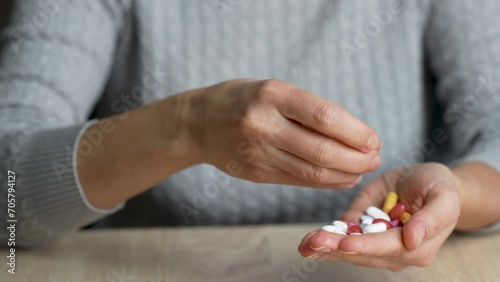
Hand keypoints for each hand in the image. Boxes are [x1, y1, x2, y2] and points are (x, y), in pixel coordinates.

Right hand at [185, 79, 380, 187]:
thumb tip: (354, 134)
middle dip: (357, 158)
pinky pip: (300, 181)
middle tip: (375, 157)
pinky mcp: (257, 174)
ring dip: (346, 173)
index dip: (355, 132)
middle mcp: (263, 125)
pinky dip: (327, 182)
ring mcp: (258, 153)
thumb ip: (307, 109)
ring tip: (363, 168)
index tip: (373, 139)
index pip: (324, 116)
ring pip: (313, 171)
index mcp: (271, 95)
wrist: (198, 123)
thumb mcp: (272, 89)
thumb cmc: (242, 99)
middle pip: (322, 150)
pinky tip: (342, 178)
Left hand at [298, 163, 462, 269]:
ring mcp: (376, 246)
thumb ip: (432, 218)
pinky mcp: (362, 234)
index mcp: (418, 247)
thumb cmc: (438, 188)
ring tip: (305, 243)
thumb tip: (413, 240)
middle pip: (363, 252)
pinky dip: (326, 239)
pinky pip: (343, 238)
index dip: (366, 246)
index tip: (345, 244)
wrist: (427, 183)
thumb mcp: (444, 196)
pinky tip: (308, 240)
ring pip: (349, 250)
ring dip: (325, 248)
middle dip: (336, 248)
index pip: (387, 247)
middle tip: (313, 243)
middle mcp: (395, 253)